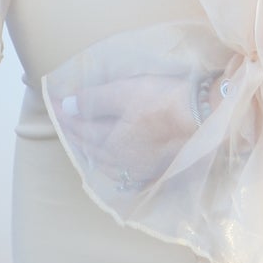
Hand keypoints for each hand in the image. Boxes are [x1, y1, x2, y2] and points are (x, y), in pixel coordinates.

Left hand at [58, 73, 200, 185]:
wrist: (207, 119)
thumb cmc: (164, 101)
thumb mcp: (127, 91)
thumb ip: (95, 100)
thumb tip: (67, 106)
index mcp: (110, 141)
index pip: (80, 127)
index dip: (66, 113)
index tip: (55, 102)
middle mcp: (120, 160)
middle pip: (90, 148)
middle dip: (76, 133)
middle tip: (66, 120)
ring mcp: (139, 168)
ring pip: (106, 163)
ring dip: (92, 151)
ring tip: (85, 142)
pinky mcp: (157, 170)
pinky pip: (126, 171)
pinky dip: (113, 164)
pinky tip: (116, 162)